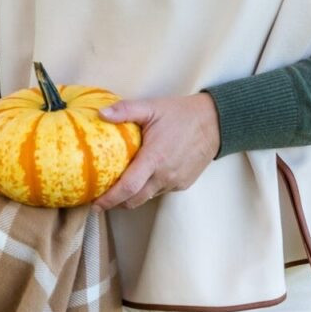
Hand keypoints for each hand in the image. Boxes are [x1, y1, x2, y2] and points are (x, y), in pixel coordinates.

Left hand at [92, 92, 221, 209]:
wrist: (215, 122)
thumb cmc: (181, 114)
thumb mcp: (151, 107)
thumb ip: (125, 110)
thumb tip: (100, 114)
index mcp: (154, 158)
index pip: (127, 187)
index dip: (109, 199)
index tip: (95, 204)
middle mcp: (165, 175)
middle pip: (134, 200)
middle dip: (116, 203)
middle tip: (100, 200)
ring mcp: (175, 182)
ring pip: (147, 197)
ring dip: (132, 196)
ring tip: (119, 187)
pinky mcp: (183, 184)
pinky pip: (160, 191)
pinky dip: (149, 188)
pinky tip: (144, 176)